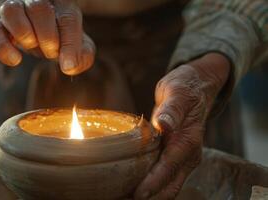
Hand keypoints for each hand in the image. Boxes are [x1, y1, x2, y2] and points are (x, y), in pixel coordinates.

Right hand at [0, 0, 95, 74]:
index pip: (68, 17)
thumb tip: (70, 66)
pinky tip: (15, 60)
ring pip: (11, 10)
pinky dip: (2, 48)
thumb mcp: (76, 44)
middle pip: (40, 9)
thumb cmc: (60, 35)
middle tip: (51, 52)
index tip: (67, 66)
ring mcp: (14, 7)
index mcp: (62, 2)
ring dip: (25, 35)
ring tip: (33, 46)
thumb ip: (83, 55)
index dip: (69, 43)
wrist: (34, 26)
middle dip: (48, 38)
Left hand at [135, 53, 230, 198]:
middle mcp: (187, 155)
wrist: (194, 88)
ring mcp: (182, 158)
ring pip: (167, 187)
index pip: (169, 167)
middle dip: (149, 196)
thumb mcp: (177, 92)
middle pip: (170, 186)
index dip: (154, 183)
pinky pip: (163, 179)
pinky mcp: (174, 158)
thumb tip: (164, 124)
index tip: (138, 194)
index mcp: (188, 140)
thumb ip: (172, 109)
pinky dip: (150, 187)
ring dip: (149, 195)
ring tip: (123, 197)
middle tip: (122, 199)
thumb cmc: (185, 88)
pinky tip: (131, 186)